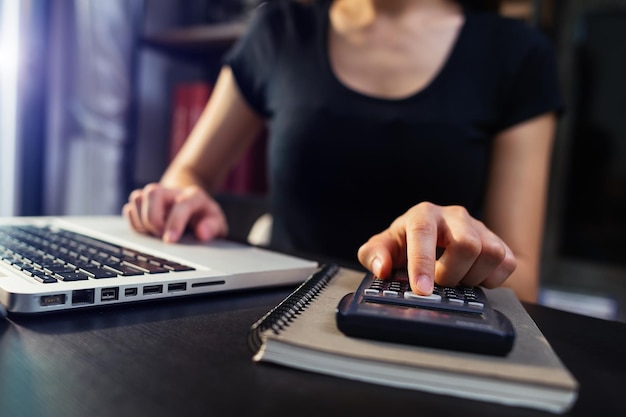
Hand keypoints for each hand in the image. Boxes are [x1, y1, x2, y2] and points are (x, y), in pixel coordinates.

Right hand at [122, 183, 227, 242]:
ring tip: (155, 234)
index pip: (182, 204)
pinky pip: (129, 209)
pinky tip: (148, 232)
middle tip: (161, 237)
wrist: (192, 203)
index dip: (175, 222)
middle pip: (153, 193)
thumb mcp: (217, 222)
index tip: (170, 240)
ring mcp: (155, 195)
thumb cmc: (204, 216)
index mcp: (194, 196)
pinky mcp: (142, 202)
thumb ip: (213, 227)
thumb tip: (202, 233)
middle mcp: (172, 191)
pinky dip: (135, 223)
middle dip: (153, 219)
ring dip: (142, 221)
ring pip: (137, 198)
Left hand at [357, 202, 515, 294]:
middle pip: (466, 244)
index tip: (421, 289)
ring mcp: (479, 227)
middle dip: (450, 273)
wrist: (431, 242)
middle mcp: (454, 216)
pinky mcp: (498, 242)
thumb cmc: (405, 244)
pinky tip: (472, 278)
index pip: (424, 232)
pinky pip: (507, 262)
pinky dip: (491, 279)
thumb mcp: (382, 248)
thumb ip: (374, 255)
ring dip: (471, 277)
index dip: (423, 262)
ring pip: (490, 253)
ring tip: (454, 279)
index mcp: (423, 214)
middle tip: (438, 282)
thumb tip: (381, 268)